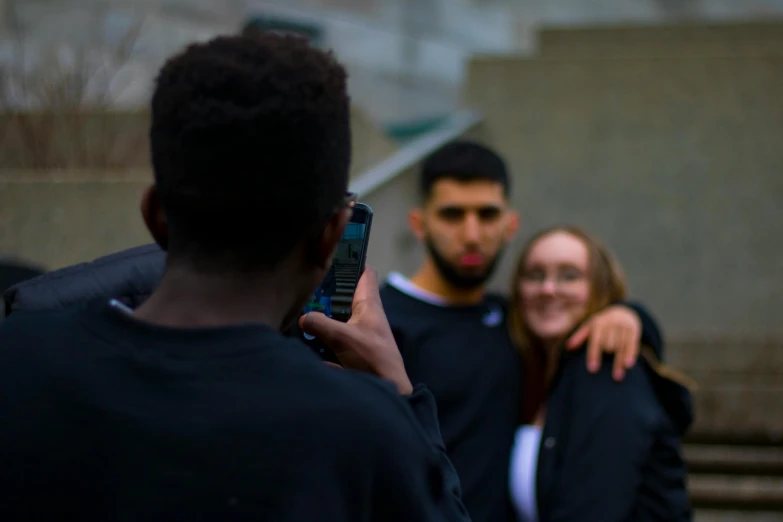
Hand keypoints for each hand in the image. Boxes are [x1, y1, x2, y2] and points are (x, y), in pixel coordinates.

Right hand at [299, 266, 413, 394]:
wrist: (388, 390)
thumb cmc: (373, 359)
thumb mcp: (343, 338)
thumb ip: (319, 324)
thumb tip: (303, 318)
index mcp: (369, 304)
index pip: (365, 273)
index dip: (352, 261)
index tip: (332, 255)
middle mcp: (365, 315)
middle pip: (345, 294)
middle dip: (326, 291)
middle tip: (304, 287)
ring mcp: (359, 333)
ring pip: (337, 316)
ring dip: (321, 315)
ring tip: (299, 311)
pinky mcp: (353, 350)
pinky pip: (333, 337)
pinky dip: (321, 336)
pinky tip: (305, 339)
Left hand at [566, 305, 640, 380]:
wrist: (623, 311)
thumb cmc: (602, 323)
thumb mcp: (589, 326)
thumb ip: (579, 337)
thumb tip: (568, 347)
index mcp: (598, 323)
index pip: (595, 341)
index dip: (593, 355)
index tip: (592, 370)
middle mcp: (612, 323)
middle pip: (609, 345)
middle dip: (607, 357)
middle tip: (606, 371)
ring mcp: (624, 326)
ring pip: (621, 347)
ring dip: (619, 362)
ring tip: (617, 378)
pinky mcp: (634, 330)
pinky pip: (632, 344)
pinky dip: (630, 355)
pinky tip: (628, 366)